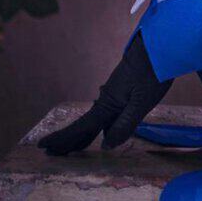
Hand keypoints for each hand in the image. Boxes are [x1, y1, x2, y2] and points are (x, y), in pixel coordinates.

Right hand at [38, 31, 170, 154]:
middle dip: (68, 139)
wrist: (157, 48)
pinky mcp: (122, 92)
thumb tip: (105, 146)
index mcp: (107, 105)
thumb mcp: (141, 102)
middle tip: (51, 152)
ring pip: (94, 120)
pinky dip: (98, 126)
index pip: (82, 127)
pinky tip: (102, 131)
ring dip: (82, 134)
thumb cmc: (151, 74)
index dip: (64, 138)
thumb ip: (125, 124)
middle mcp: (105, 101)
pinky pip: (104, 114)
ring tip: (73, 147)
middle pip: (84, 125)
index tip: (44, 146)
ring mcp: (112, 96)